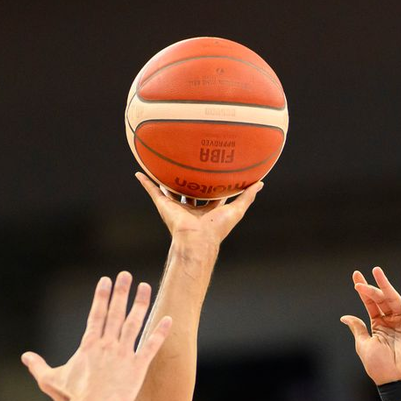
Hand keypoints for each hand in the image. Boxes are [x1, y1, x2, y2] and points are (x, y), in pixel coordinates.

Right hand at [21, 273, 171, 400]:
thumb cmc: (71, 399)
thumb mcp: (50, 380)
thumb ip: (38, 366)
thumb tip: (25, 357)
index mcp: (89, 346)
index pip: (96, 315)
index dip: (101, 297)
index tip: (106, 281)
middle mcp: (107, 345)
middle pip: (116, 313)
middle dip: (121, 292)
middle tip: (126, 275)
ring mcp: (123, 355)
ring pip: (134, 324)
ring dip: (140, 304)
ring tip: (145, 288)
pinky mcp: (137, 368)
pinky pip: (151, 346)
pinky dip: (160, 332)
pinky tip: (168, 319)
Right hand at [136, 172, 262, 249]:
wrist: (197, 241)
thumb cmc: (217, 229)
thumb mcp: (237, 210)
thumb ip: (247, 197)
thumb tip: (260, 183)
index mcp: (207, 209)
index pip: (209, 192)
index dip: (211, 180)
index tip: (212, 167)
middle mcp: (190, 207)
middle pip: (189, 189)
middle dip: (188, 177)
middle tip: (189, 160)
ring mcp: (176, 206)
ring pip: (170, 188)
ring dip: (165, 178)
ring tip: (161, 163)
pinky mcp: (164, 206)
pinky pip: (152, 191)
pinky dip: (145, 183)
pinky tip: (139, 173)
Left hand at [341, 267, 400, 384]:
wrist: (395, 378)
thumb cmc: (378, 365)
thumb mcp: (363, 345)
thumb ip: (357, 328)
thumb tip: (345, 317)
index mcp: (377, 325)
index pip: (369, 303)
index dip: (363, 291)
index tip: (356, 277)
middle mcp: (389, 321)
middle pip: (380, 299)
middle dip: (371, 287)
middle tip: (361, 278)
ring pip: (392, 300)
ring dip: (385, 286)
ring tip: (377, 273)